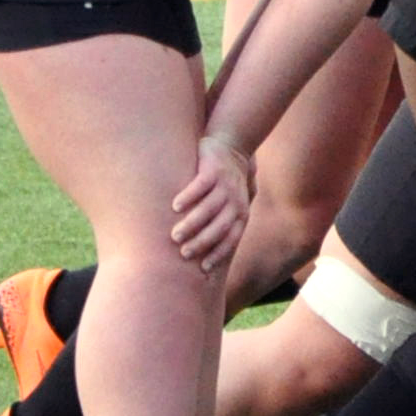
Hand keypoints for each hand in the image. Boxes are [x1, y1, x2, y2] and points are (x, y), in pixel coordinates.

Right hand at [168, 136, 253, 274]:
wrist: (232, 147)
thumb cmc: (224, 184)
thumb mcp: (231, 203)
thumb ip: (222, 222)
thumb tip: (205, 252)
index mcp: (240, 212)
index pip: (231, 238)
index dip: (218, 253)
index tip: (203, 268)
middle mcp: (235, 200)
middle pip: (219, 226)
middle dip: (202, 242)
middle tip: (183, 253)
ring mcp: (225, 185)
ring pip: (209, 208)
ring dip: (192, 223)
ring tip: (175, 235)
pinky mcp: (213, 170)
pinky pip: (200, 186)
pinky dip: (188, 197)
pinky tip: (175, 206)